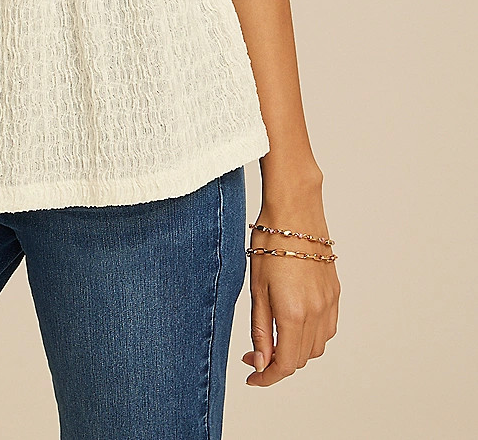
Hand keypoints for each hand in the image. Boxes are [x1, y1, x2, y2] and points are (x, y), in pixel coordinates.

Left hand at [241, 182, 339, 385]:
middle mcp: (317, 312)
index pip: (285, 364)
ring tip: (273, 338)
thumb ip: (260, 328)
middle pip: (301, 359)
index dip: (267, 377)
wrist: (294, 208)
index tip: (252, 377)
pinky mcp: (335, 292)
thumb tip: (261, 362)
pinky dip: (312, 336)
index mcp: (293, 313)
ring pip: (317, 347)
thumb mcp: (256, 287)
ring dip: (296, 351)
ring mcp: (329, 302)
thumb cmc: (269, 241)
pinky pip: (328, 328)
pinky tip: (294, 323)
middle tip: (254, 354)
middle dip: (277, 363)